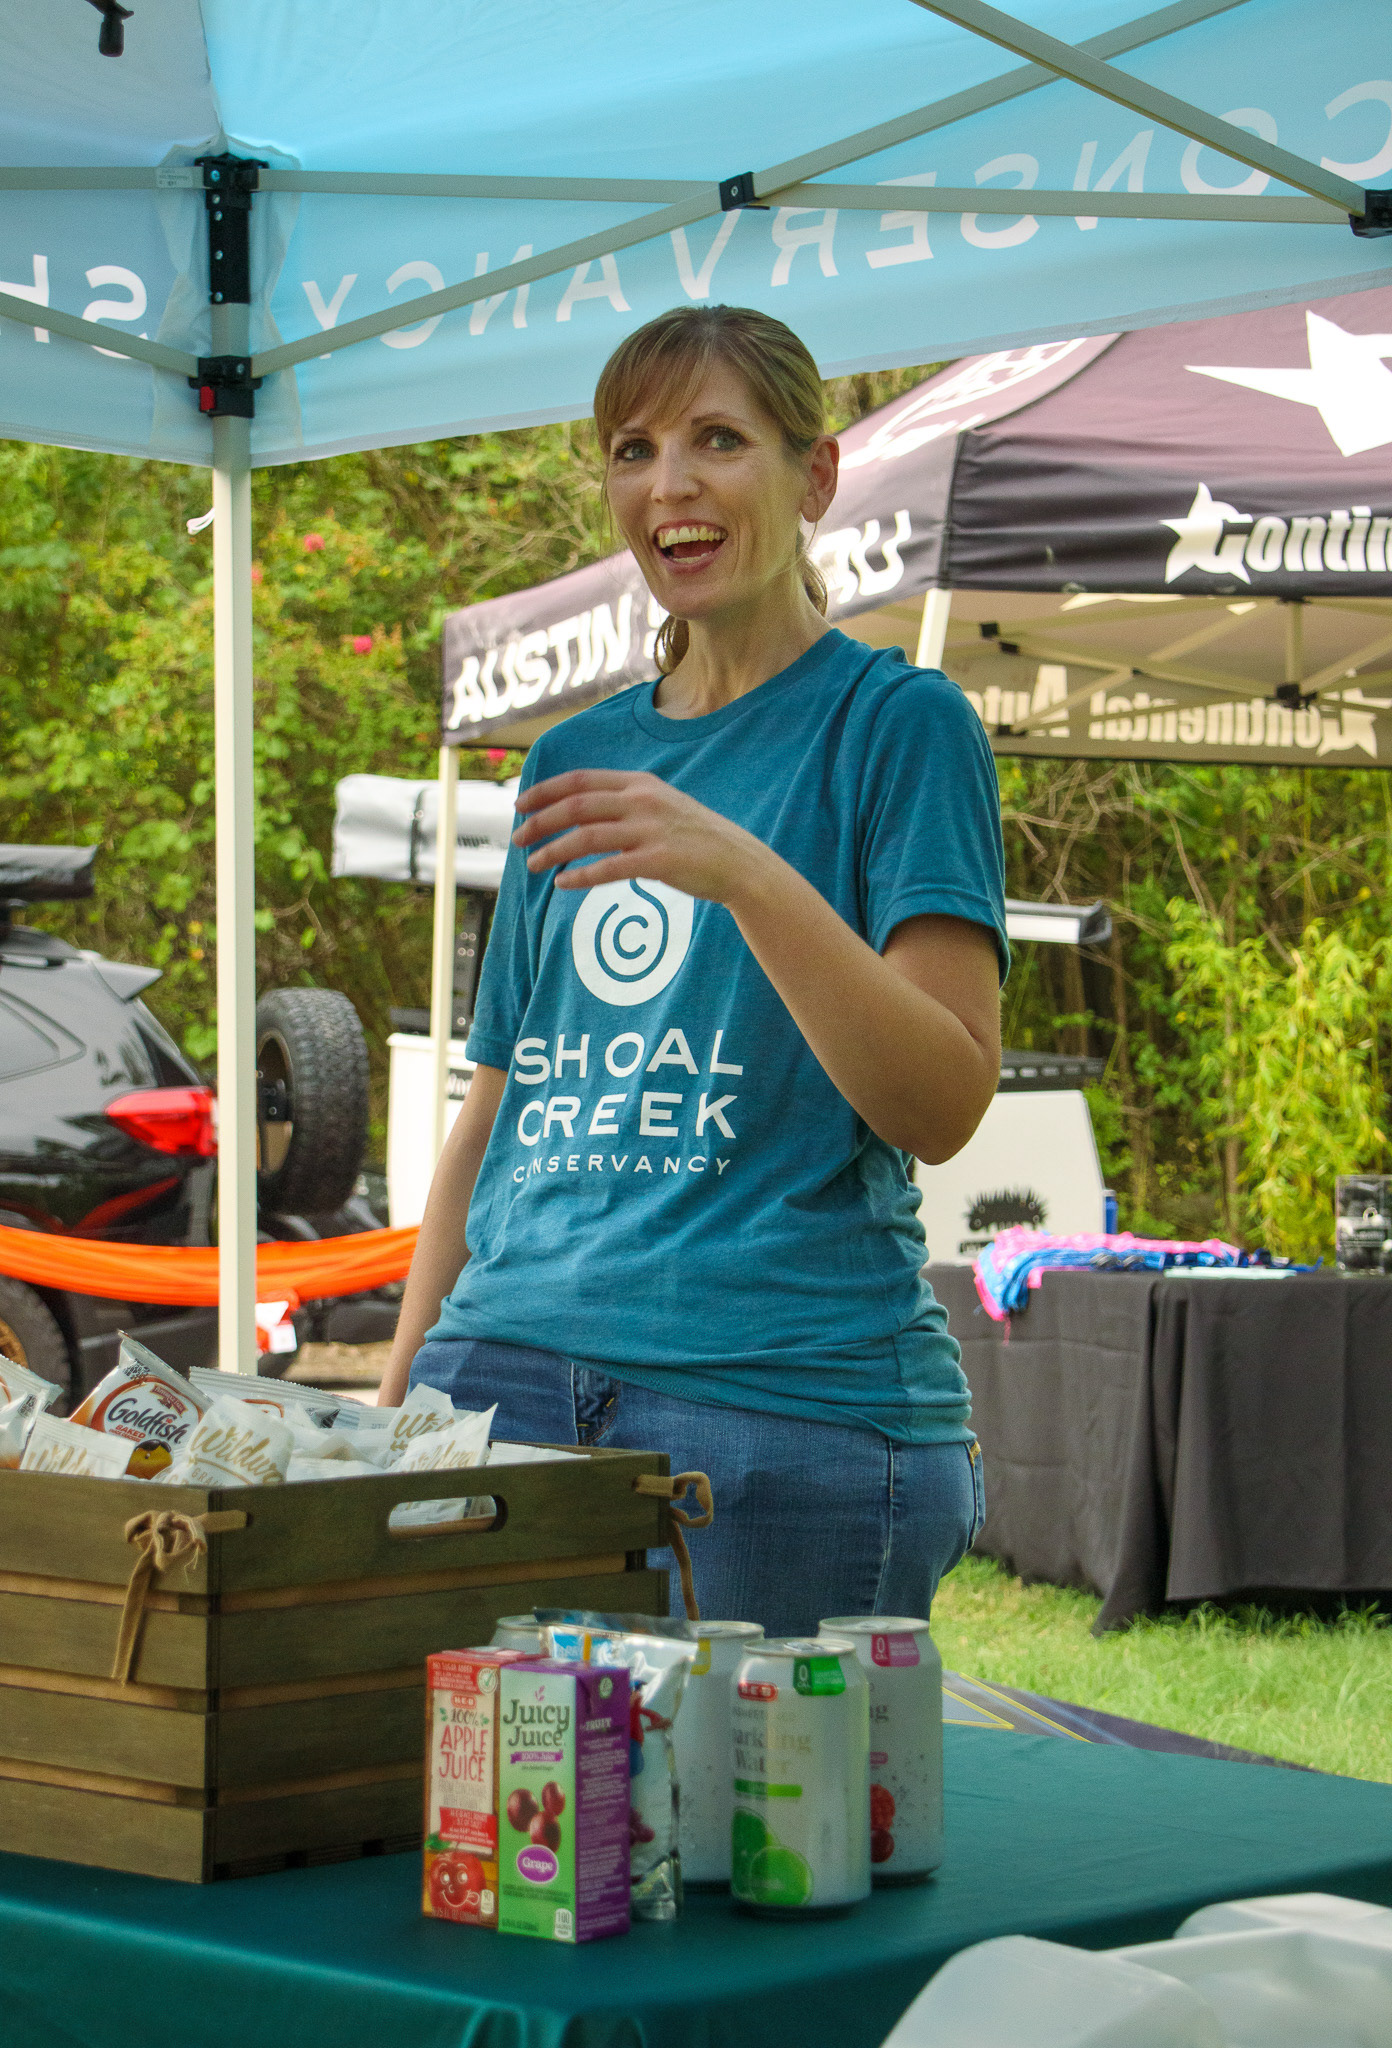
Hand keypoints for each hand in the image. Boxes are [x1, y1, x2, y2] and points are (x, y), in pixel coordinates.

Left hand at [512, 769, 772, 904]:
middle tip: (517, 838)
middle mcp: (642, 801)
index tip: (519, 804)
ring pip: (587, 837)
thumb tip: (578, 814)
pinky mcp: (659, 861)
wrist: (739, 862)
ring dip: (553, 851)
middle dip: (540, 821)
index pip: (580, 780)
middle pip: (576, 806)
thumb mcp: (661, 805)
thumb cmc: (694, 837)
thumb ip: (624, 804)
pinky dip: (581, 877)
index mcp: (639, 784)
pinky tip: (563, 885)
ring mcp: (651, 830)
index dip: (544, 791)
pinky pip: (609, 869)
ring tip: (532, 865)